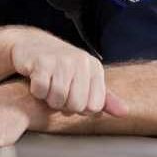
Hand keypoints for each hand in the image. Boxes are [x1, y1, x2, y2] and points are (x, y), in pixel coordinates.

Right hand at [7, 28, 127, 116]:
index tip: (72, 96)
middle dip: (63, 105)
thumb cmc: (59, 66)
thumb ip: (104, 97)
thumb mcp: (84, 78)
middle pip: (76, 105)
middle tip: (57, 92)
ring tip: (47, 87)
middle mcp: (80, 61)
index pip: (94, 106)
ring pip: (57, 99)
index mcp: (94, 67)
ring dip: (48, 99)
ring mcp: (61, 60)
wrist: (31, 44)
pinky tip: (36, 81)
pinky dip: (36, 92)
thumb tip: (125, 112)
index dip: (80, 108)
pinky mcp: (41, 61)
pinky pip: (40, 91)